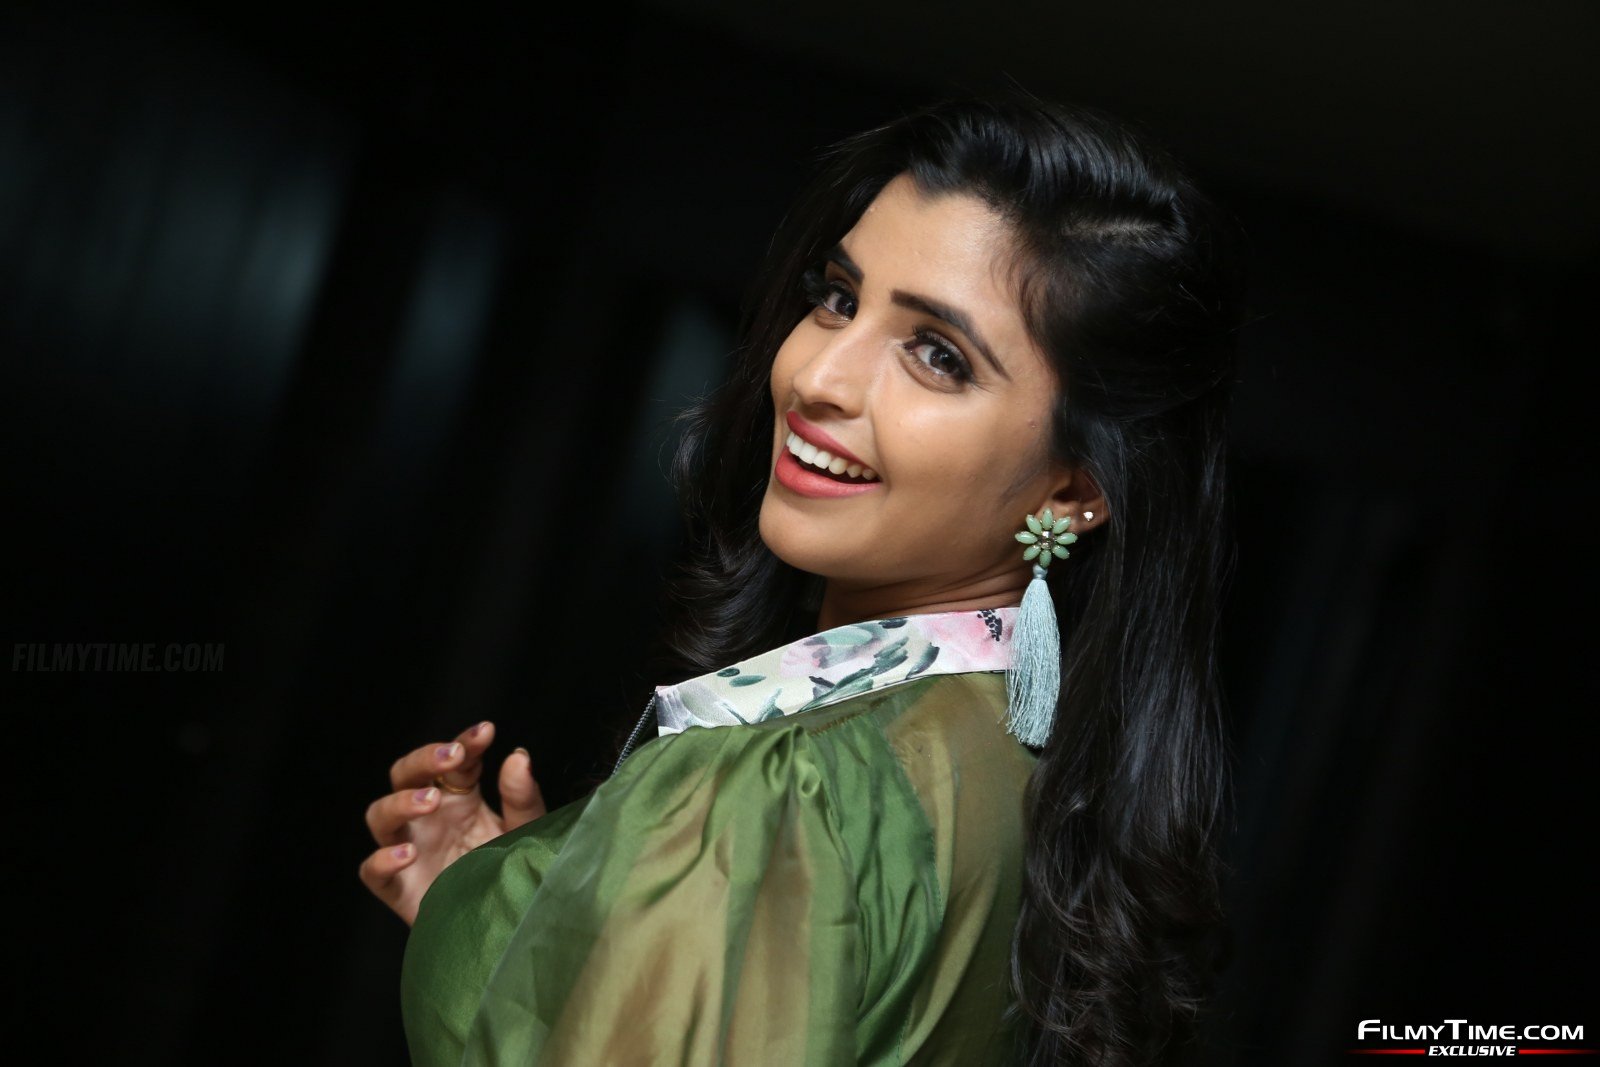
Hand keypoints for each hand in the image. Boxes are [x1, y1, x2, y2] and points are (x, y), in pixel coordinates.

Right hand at [358, 720, 545, 924]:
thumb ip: (523, 797)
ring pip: (379, 815)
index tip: (485, 733)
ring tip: (431, 802)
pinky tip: (407, 854)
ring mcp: (411, 850)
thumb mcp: (528, 831)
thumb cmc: (517, 872)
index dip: (464, 742)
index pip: (453, 759)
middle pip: (406, 774)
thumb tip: (518, 755)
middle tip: (452, 756)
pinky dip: (382, 860)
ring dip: (400, 802)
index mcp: (461, 797)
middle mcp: (430, 818)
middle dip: (424, 759)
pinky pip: (372, 871)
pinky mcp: (400, 888)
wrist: (512, 926)